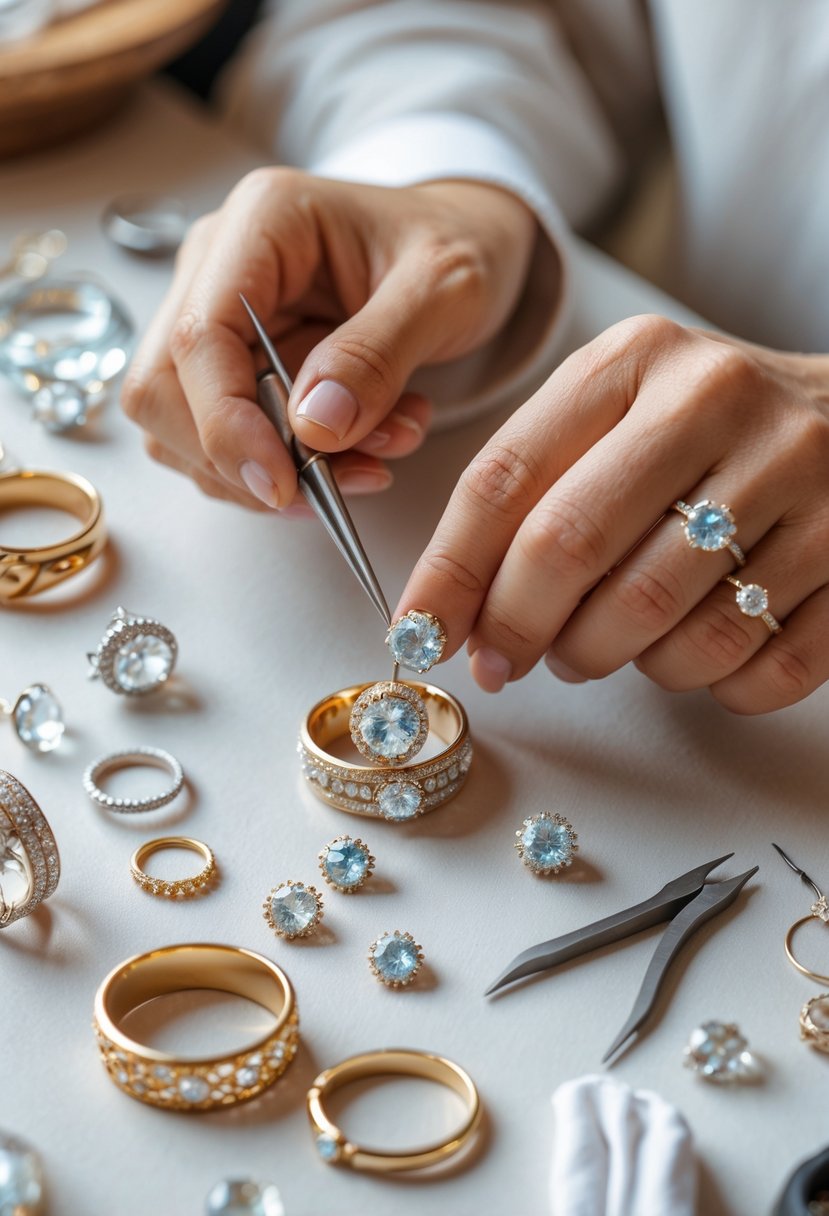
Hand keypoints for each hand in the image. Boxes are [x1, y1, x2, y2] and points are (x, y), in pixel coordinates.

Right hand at [122, 170, 534, 510]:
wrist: (467, 245)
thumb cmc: (460, 244)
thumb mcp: (445, 289)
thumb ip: (378, 355)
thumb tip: (312, 428)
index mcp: (262, 222)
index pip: (200, 337)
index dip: (227, 424)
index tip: (282, 483)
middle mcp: (218, 267)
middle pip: (163, 391)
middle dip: (242, 460)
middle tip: (333, 487)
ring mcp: (221, 321)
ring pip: (187, 432)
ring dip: (273, 474)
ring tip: (374, 459)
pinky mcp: (238, 368)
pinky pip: (234, 445)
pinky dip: (292, 472)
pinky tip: (362, 452)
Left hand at [397, 316, 828, 713]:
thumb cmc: (706, 430)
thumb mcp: (612, 417)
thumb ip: (531, 495)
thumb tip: (454, 614)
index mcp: (634, 362)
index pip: (504, 479)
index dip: (449, 575)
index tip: (420, 635)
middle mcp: (718, 403)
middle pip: (572, 550)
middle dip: (522, 630)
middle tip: (510, 660)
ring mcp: (801, 475)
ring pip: (669, 627)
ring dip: (620, 663)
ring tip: (613, 643)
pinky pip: (762, 667)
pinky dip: (717, 686)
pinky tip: (701, 650)